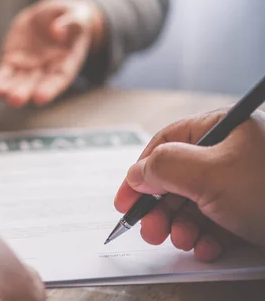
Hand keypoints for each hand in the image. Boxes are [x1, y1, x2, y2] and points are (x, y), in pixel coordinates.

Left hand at [0, 0, 103, 107]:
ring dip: (6, 89)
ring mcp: (28, 67)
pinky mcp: (12, 61)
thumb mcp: (76, 16)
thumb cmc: (70, 19)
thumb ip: (71, 22)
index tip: (40, 98)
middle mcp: (47, 70)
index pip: (59, 79)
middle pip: (35, 84)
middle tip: (14, 100)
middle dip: (24, 92)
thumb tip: (57, 30)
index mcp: (67, 62)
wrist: (50, 17)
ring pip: (17, 82)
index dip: (50, 89)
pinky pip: (4, 73)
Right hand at [114, 109, 264, 261]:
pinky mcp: (250, 210)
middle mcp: (229, 154)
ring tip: (181, 240)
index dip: (141, 172)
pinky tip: (206, 247)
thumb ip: (163, 168)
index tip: (126, 199)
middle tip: (150, 229)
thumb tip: (137, 172)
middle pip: (177, 178)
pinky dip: (205, 237)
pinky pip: (215, 221)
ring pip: (193, 203)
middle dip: (160, 207)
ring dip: (180, 226)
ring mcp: (240, 184)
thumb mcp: (208, 175)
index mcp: (220, 130)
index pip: (165, 144)